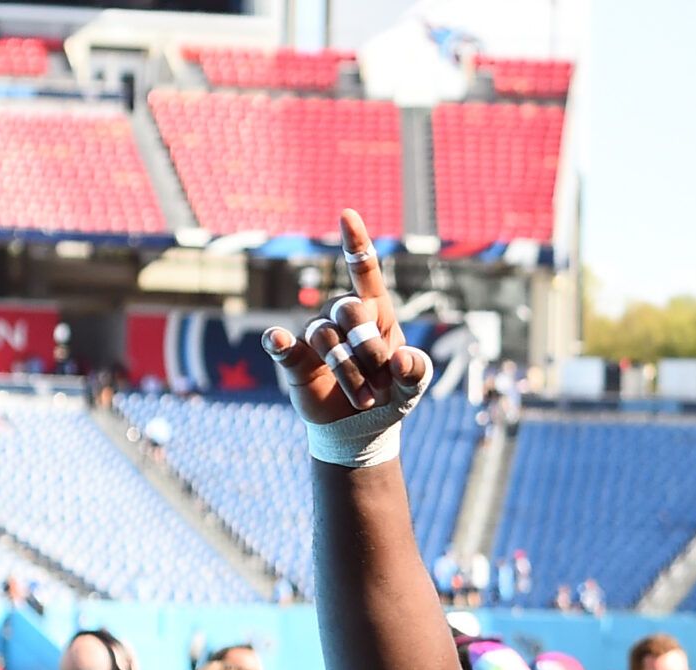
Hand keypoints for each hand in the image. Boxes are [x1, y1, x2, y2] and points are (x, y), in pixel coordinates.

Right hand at [263, 209, 429, 424]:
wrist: (362, 428)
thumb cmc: (391, 396)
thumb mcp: (414, 386)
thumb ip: (417, 372)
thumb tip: (400, 360)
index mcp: (377, 313)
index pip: (365, 272)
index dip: (356, 244)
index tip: (347, 214)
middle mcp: (344, 317)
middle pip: (348, 308)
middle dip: (367, 345)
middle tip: (381, 377)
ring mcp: (317, 335)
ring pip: (324, 336)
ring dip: (348, 371)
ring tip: (366, 399)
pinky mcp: (294, 358)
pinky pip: (281, 345)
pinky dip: (278, 342)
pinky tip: (278, 341)